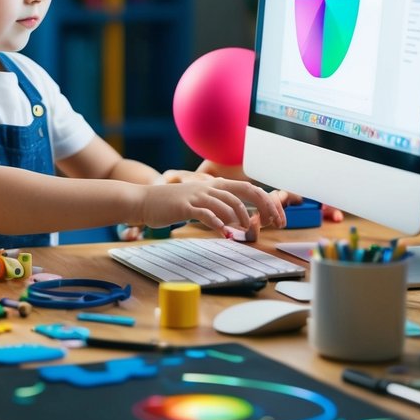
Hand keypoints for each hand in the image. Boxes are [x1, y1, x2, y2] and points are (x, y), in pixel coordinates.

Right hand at [138, 177, 284, 232]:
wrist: (142, 201)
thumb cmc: (170, 205)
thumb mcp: (197, 202)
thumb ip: (216, 207)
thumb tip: (234, 220)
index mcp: (214, 185)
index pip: (249, 188)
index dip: (266, 202)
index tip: (276, 218)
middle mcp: (209, 187)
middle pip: (244, 192)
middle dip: (264, 207)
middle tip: (274, 224)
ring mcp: (197, 195)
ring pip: (228, 203)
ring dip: (241, 218)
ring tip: (245, 230)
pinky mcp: (185, 206)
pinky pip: (206, 214)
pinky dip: (218, 223)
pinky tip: (224, 233)